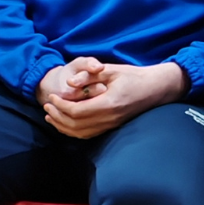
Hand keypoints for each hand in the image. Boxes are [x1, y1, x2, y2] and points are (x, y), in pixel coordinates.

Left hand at [42, 62, 188, 138]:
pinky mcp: (112, 127)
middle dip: (57, 115)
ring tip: (49, 115)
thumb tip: (68, 83)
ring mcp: (112, 125)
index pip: (77, 111)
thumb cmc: (133, 76)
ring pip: (80, 132)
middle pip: (75, 124)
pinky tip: (64, 123)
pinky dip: (73, 130)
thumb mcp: (110, 70)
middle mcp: (110, 118)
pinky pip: (88, 134)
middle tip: (46, 105)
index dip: (60, 105)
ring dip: (62, 125)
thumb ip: (88, 75)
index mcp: (109, 104)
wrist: (156, 89)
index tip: (51, 96)